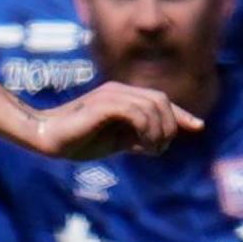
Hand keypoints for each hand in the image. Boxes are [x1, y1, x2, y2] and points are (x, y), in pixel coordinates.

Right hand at [35, 82, 204, 161]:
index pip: (159, 100)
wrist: (45, 137)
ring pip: (153, 106)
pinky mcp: (104, 104)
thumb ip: (137, 137)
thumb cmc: (76, 141)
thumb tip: (161, 142)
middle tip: (159, 150)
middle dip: (170, 126)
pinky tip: (142, 147)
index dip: (181, 114)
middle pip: (162, 101)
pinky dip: (147, 130)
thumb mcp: (115, 141)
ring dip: (159, 131)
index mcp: (121, 96)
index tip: (197, 127)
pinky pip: (137, 113)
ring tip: (151, 150)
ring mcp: (111, 95)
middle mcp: (118, 91)